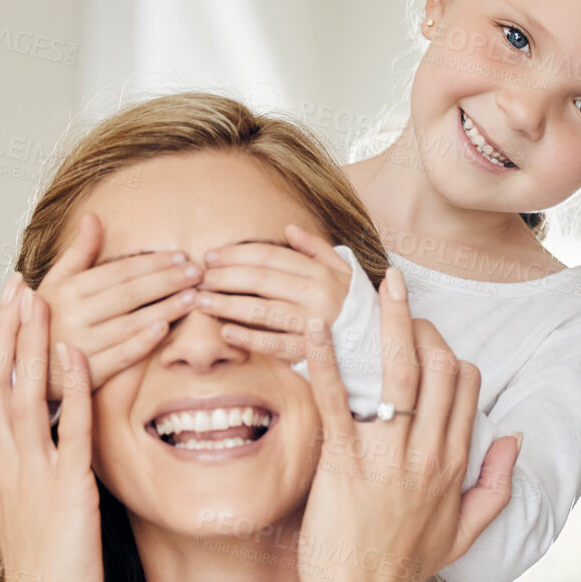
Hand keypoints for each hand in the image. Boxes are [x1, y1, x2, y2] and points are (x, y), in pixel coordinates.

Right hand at [0, 271, 106, 581]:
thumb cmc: (50, 572)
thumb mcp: (36, 509)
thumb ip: (37, 469)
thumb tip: (47, 441)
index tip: (1, 306)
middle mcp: (7, 465)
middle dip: (2, 329)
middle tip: (16, 284)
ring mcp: (34, 476)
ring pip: (21, 396)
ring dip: (30, 344)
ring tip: (39, 298)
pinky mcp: (68, 491)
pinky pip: (66, 430)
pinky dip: (70, 389)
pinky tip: (78, 354)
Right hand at [35, 210, 205, 398]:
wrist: (26, 369)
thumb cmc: (47, 321)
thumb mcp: (55, 283)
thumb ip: (78, 253)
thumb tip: (93, 217)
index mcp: (67, 289)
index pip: (119, 271)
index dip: (152, 262)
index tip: (180, 256)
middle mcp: (73, 315)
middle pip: (129, 294)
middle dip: (167, 281)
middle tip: (197, 273)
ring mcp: (81, 345)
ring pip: (131, 323)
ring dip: (165, 309)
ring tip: (193, 297)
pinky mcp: (89, 373)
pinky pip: (121, 356)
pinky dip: (143, 343)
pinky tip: (165, 330)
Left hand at [199, 223, 351, 365]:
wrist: (381, 346)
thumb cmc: (356, 306)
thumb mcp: (344, 271)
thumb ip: (316, 249)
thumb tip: (289, 228)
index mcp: (322, 272)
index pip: (271, 256)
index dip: (238, 254)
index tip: (212, 256)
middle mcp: (318, 295)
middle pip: (262, 280)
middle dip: (226, 277)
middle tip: (199, 278)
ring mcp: (314, 325)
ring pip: (264, 310)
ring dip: (228, 305)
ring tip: (202, 302)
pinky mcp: (312, 353)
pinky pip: (275, 344)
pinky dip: (249, 338)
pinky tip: (225, 332)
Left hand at [296, 266, 519, 581]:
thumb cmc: (404, 565)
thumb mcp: (465, 531)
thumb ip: (496, 485)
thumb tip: (515, 439)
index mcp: (453, 463)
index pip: (466, 386)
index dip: (449, 353)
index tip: (427, 341)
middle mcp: (426, 454)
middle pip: (439, 369)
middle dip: (423, 327)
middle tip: (398, 305)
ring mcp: (386, 456)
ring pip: (398, 374)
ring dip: (390, 323)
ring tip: (378, 285)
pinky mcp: (343, 461)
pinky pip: (337, 399)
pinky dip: (327, 359)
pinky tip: (317, 327)